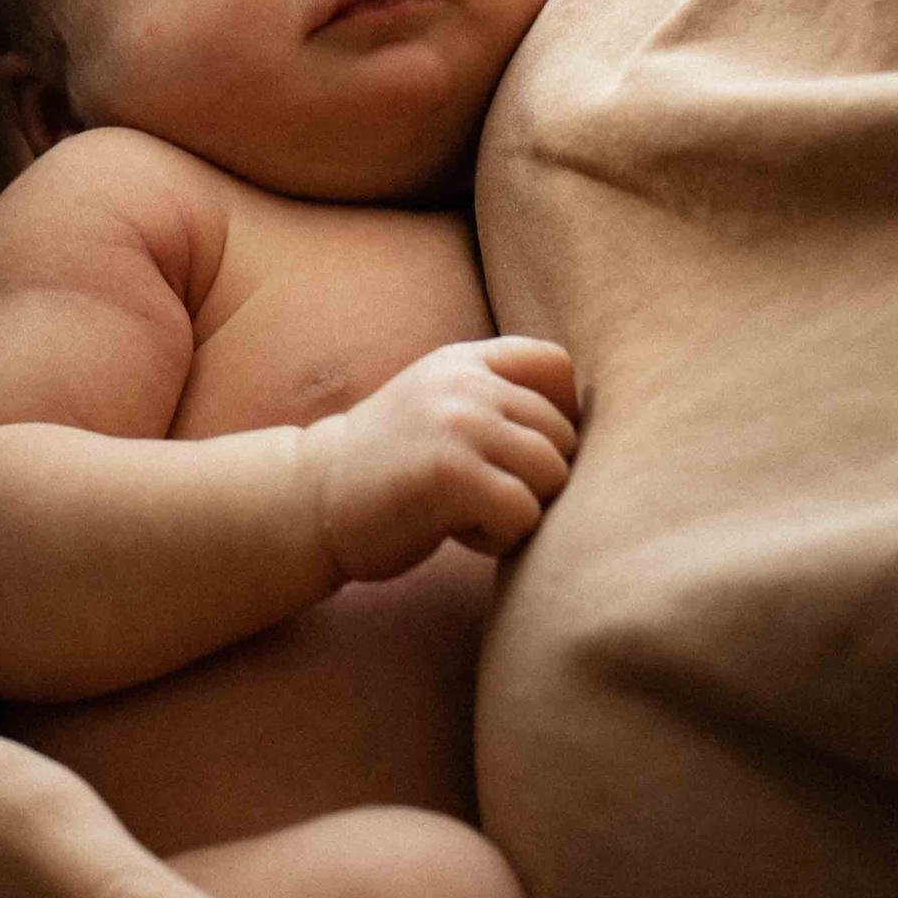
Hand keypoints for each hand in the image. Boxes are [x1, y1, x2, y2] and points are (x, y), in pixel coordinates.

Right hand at [309, 334, 578, 584]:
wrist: (312, 497)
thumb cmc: (389, 464)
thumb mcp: (439, 403)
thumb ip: (497, 397)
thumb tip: (584, 427)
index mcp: (466, 360)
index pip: (557, 367)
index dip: (558, 419)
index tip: (520, 454)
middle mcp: (466, 383)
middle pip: (564, 436)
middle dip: (535, 480)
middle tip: (482, 496)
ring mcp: (458, 424)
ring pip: (553, 475)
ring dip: (522, 509)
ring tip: (472, 512)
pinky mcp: (451, 474)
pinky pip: (524, 513)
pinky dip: (501, 538)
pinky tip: (461, 532)